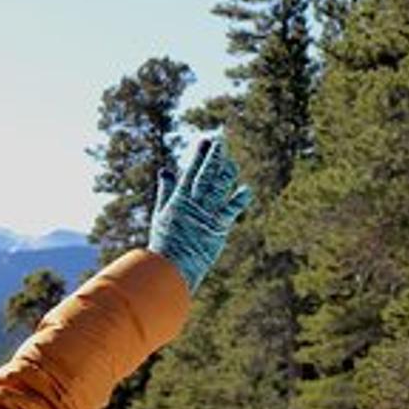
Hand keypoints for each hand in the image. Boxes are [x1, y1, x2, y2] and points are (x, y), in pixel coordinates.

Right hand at [147, 134, 252, 290]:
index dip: (199, 155)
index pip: (190, 172)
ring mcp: (205, 214)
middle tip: (221, 139)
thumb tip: (165, 170)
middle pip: (206, 174)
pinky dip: (239, 199)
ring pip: (219, 186)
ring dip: (227, 172)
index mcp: (179, 199)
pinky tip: (246, 190)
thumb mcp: (161, 214)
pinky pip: (231, 210)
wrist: (170, 268)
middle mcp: (193, 203)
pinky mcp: (217, 228)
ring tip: (231, 162)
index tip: (206, 140)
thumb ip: (166, 191)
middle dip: (214, 155)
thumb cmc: (164, 244)